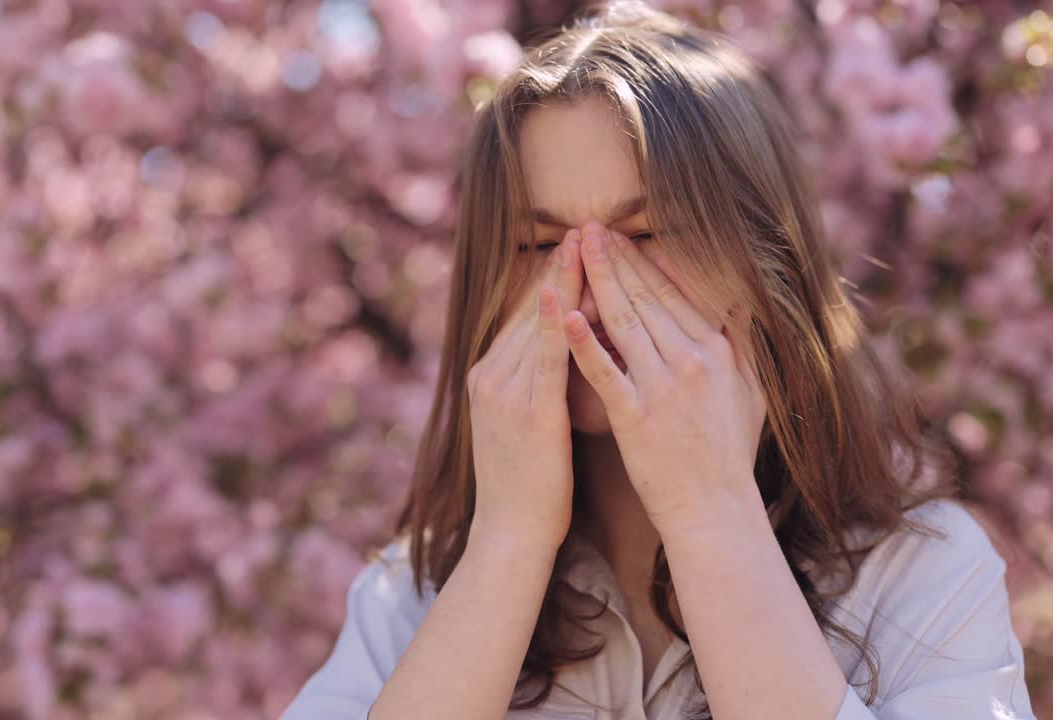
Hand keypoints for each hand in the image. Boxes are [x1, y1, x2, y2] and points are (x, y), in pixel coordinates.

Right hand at [466, 230, 584, 554]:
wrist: (511, 534)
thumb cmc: (529, 485)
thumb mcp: (524, 423)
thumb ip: (537, 383)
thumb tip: (565, 352)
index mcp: (490, 376)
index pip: (527, 316)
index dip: (553, 279)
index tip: (576, 246)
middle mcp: (491, 376)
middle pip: (532, 312)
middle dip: (560, 268)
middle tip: (586, 227)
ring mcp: (504, 393)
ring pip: (540, 327)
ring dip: (565, 282)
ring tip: (587, 244)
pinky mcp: (526, 414)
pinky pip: (545, 362)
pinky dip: (555, 326)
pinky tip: (565, 295)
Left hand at [564, 222, 767, 534]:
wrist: (713, 510)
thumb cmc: (728, 455)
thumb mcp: (751, 394)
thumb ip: (743, 346)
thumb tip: (741, 304)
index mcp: (718, 352)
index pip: (673, 295)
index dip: (643, 264)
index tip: (620, 238)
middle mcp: (692, 362)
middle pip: (645, 299)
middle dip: (614, 260)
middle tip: (588, 229)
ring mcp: (662, 388)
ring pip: (623, 323)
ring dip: (597, 282)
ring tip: (574, 251)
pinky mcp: (635, 416)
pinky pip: (605, 371)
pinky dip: (584, 343)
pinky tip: (564, 314)